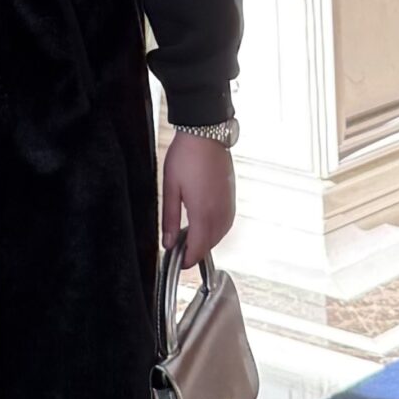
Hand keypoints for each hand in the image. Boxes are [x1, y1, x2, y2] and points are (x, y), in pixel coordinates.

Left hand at [161, 134, 234, 256]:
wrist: (206, 134)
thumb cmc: (186, 157)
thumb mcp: (170, 188)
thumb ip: (168, 218)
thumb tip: (167, 242)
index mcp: (203, 212)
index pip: (198, 249)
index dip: (187, 261)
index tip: (178, 263)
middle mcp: (220, 212)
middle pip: (210, 245)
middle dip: (195, 251)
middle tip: (178, 248)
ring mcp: (228, 205)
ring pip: (220, 235)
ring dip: (206, 241)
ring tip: (188, 236)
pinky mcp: (232, 198)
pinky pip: (226, 223)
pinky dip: (215, 229)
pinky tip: (203, 223)